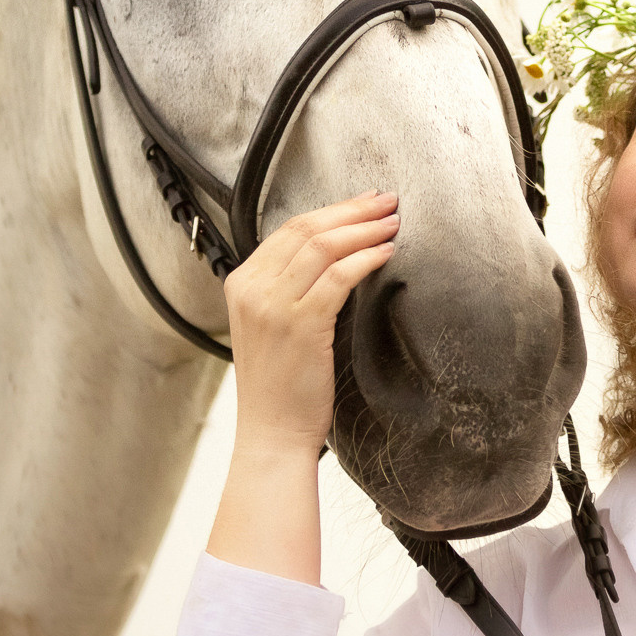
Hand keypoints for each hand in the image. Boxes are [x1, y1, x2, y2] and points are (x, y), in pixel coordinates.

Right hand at [223, 190, 399, 469]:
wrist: (272, 433)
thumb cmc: (280, 386)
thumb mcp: (271, 326)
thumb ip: (289, 288)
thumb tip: (334, 255)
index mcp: (241, 283)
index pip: (289, 230)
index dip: (332, 211)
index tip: (364, 203)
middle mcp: (252, 289)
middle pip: (307, 229)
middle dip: (352, 210)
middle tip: (387, 201)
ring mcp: (273, 306)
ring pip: (324, 246)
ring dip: (365, 230)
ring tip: (393, 223)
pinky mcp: (300, 324)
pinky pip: (339, 276)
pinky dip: (366, 259)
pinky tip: (387, 253)